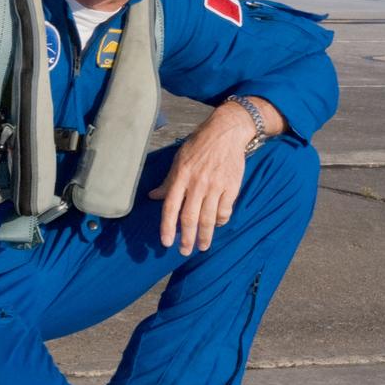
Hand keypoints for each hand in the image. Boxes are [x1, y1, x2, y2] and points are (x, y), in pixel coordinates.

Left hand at [148, 103, 257, 255]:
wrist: (226, 132)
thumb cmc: (198, 146)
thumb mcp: (178, 160)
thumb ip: (168, 182)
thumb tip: (152, 197)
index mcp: (181, 176)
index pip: (171, 207)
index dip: (167, 227)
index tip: (166, 242)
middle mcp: (197, 183)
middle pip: (190, 217)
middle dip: (187, 238)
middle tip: (184, 251)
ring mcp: (215, 186)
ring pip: (208, 218)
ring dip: (205, 236)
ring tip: (202, 247)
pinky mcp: (231, 187)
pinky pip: (225, 210)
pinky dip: (220, 221)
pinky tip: (217, 226)